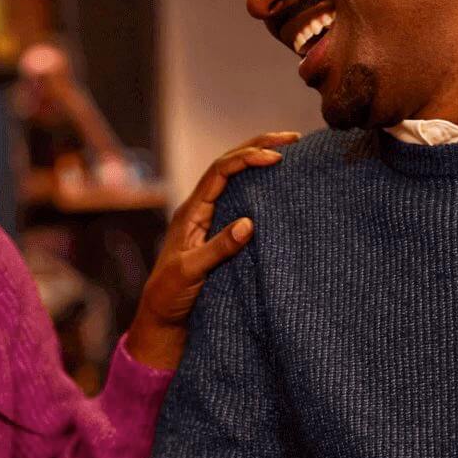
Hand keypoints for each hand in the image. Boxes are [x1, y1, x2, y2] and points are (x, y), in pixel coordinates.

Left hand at [124, 132, 300, 368]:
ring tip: (291, 152)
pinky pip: (243, 203)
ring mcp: (212, 221)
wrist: (163, 319)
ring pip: (237, 181)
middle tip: (294, 138)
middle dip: (259, 146)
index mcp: (191, 211)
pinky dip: (261, 189)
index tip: (277, 157)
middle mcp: (202, 209)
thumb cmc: (169, 295)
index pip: (220, 171)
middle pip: (230, 166)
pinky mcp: (221, 235)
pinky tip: (280, 188)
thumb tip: (249, 223)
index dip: (248, 158)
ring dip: (260, 162)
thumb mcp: (190, 273)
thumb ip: (217, 249)